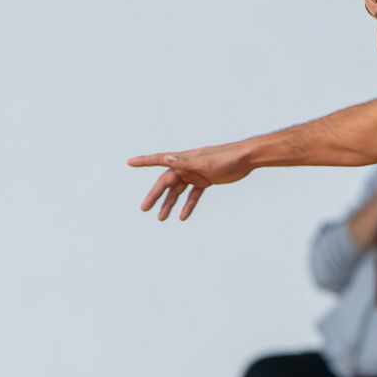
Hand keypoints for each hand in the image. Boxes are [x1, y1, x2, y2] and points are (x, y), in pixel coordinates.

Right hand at [129, 143, 253, 221]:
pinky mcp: (206, 180)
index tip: (129, 162)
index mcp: (183, 160)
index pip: (159, 160)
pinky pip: (193, 195)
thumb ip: (185, 162)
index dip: (144, 161)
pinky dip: (188, 205)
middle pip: (166, 183)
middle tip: (144, 209)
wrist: (246, 158)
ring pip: (178, 191)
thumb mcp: (204, 162)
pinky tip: (183, 217)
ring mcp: (195, 174)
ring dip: (170, 204)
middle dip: (155, 196)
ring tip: (161, 218)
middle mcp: (186, 166)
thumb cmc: (226, 158)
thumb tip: (167, 158)